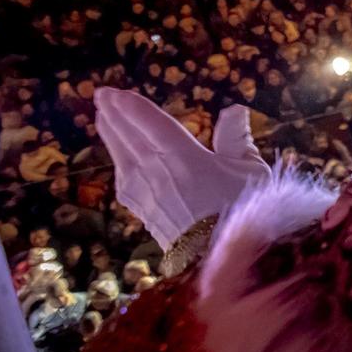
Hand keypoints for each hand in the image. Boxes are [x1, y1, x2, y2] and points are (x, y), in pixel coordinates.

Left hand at [95, 87, 270, 248]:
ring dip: (110, 134)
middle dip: (113, 115)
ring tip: (103, 118)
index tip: (112, 91)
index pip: (150, 123)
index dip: (130, 106)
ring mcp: (144, 193)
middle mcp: (156, 171)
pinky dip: (118, 160)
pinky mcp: (142, 211)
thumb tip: (233, 110)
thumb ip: (237, 138)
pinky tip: (119, 158)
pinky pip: (123, 178)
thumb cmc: (244, 209)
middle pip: (129, 136)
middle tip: (101, 97)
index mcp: (183, 156)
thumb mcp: (250, 169)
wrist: (223, 260)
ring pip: (121, 156)